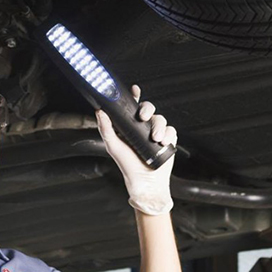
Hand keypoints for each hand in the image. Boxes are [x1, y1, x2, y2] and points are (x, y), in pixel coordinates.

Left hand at [96, 85, 176, 216]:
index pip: (132, 107)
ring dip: (159, 126)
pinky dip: (168, 135)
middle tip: (144, 117)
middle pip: (149, 109)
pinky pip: (171, 130)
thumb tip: (99, 112)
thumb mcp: (113, 147)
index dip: (134, 97)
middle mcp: (143, 128)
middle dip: (148, 109)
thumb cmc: (128, 166)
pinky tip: (163, 142)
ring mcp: (156, 133)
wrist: (146, 182)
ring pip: (161, 119)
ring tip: (155, 138)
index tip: (135, 89)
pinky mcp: (168, 140)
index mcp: (129, 127)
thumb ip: (106, 129)